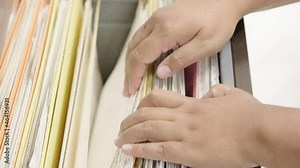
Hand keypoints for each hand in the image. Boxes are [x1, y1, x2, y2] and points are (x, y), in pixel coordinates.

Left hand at [116, 84, 264, 166]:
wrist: (260, 131)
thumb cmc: (250, 116)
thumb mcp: (234, 95)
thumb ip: (220, 92)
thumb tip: (213, 92)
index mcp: (193, 104)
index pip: (159, 98)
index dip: (143, 103)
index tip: (137, 108)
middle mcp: (184, 116)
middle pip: (147, 113)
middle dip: (130, 120)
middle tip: (123, 127)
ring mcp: (184, 133)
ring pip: (147, 129)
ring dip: (129, 134)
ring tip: (120, 139)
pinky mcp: (188, 151)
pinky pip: (157, 149)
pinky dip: (139, 149)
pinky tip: (128, 150)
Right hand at [123, 0, 246, 95]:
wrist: (223, 0)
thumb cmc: (218, 19)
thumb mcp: (205, 45)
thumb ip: (181, 60)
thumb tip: (161, 72)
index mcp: (167, 30)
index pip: (140, 56)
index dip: (134, 75)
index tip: (132, 88)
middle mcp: (158, 22)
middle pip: (133, 50)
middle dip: (129, 72)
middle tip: (128, 87)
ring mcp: (157, 18)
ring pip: (134, 42)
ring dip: (130, 62)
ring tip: (132, 77)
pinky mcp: (160, 17)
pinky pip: (141, 35)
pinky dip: (136, 50)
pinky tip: (139, 59)